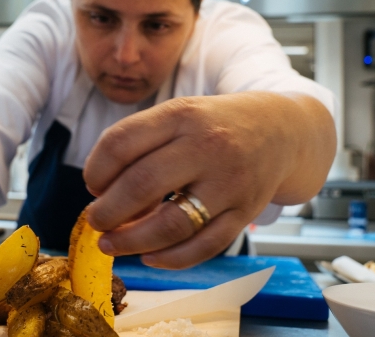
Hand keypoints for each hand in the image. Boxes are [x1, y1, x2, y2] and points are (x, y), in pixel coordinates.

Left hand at [83, 92, 332, 268]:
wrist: (282, 130)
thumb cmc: (214, 126)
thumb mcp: (179, 115)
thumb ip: (140, 144)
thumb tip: (101, 194)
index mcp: (181, 115)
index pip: (121, 142)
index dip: (96, 170)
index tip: (92, 185)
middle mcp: (207, 145)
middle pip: (142, 184)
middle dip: (107, 211)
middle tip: (95, 221)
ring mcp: (229, 182)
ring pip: (172, 224)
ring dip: (132, 242)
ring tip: (111, 245)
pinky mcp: (245, 212)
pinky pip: (204, 246)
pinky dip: (170, 258)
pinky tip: (149, 257)